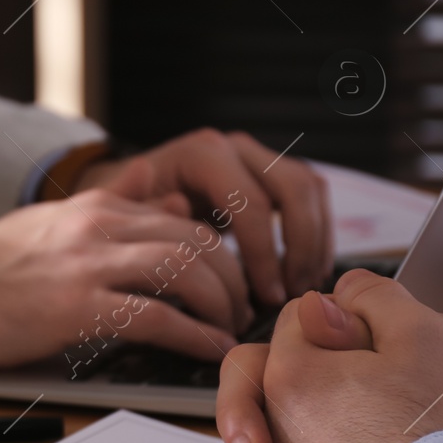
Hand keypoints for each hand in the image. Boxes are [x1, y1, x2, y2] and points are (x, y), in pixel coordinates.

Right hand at [0, 189, 247, 368]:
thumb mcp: (52, 224)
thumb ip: (111, 210)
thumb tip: (172, 195)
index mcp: (94, 206)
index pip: (184, 216)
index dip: (220, 252)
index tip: (231, 282)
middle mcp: (97, 225)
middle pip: (196, 239)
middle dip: (231, 278)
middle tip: (239, 309)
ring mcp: (86, 264)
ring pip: (186, 270)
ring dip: (219, 304)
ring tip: (227, 330)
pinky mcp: (74, 307)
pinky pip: (156, 316)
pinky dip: (193, 336)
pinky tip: (207, 350)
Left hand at [74, 129, 332, 306]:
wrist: (128, 197)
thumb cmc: (125, 214)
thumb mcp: (128, 219)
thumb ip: (151, 218)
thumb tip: (180, 209)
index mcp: (200, 153)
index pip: (251, 203)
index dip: (264, 254)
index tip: (265, 296)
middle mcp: (233, 146)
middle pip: (293, 187)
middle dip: (300, 246)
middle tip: (292, 294)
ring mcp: (255, 155)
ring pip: (309, 188)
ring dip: (315, 240)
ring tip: (302, 287)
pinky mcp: (269, 171)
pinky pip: (310, 195)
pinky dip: (316, 232)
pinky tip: (305, 271)